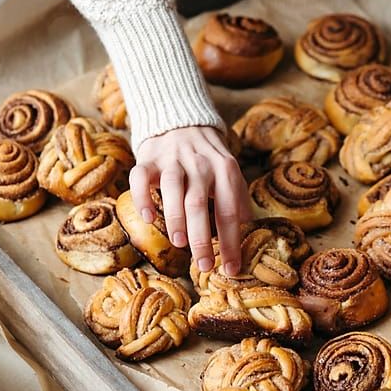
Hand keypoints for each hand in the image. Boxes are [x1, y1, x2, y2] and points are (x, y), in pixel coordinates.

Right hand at [130, 126, 250, 274]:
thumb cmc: (207, 158)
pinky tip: (149, 218)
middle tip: (204, 265)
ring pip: (173, 189)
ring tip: (179, 243)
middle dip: (202, 237)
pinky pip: (141, 177)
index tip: (231, 269)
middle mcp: (200, 164)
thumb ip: (238, 199)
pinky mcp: (148, 159)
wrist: (181, 121)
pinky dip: (143, 197)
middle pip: (200, 203)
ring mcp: (172, 160)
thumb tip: (248, 229)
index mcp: (224, 170)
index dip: (232, 242)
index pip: (229, 211)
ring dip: (176, 217)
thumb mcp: (228, 173)